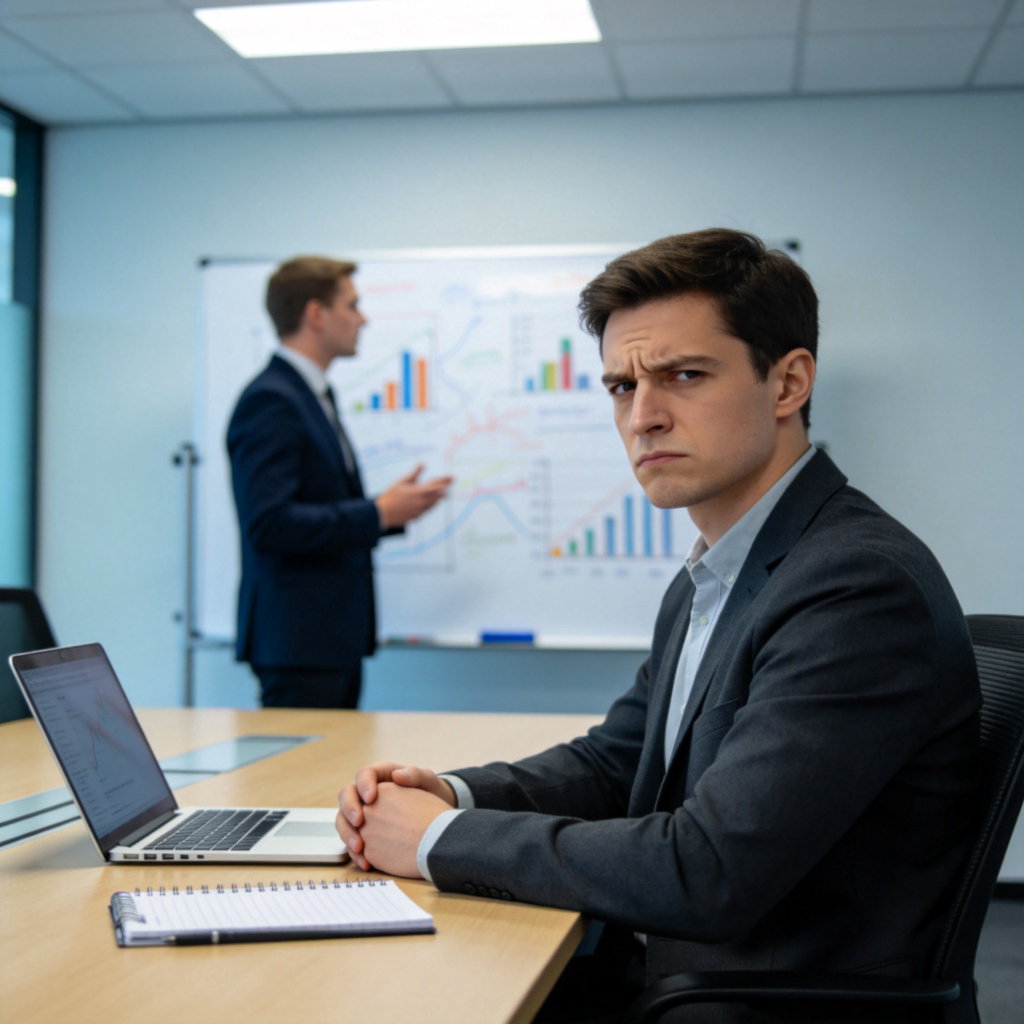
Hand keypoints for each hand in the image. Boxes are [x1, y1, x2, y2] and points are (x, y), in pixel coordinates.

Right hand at [337, 763, 455, 872]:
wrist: (437, 817)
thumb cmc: (431, 793)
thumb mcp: (428, 781)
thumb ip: (416, 775)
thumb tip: (397, 775)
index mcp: (380, 777)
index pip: (363, 774)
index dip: (363, 785)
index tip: (371, 798)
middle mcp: (367, 794)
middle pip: (346, 795)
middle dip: (349, 808)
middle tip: (359, 821)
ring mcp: (364, 814)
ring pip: (344, 820)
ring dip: (347, 833)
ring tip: (359, 846)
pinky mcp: (366, 834)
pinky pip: (353, 841)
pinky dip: (355, 853)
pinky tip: (365, 862)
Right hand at [375, 465, 452, 527]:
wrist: (384, 514)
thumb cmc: (392, 496)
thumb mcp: (403, 482)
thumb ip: (415, 473)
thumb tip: (423, 463)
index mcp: (419, 492)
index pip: (436, 485)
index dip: (445, 480)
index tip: (452, 476)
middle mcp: (423, 502)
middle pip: (439, 495)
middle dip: (445, 487)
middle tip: (451, 482)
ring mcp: (421, 510)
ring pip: (435, 503)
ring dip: (440, 497)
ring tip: (445, 492)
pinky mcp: (418, 516)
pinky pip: (428, 509)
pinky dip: (432, 504)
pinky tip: (433, 502)